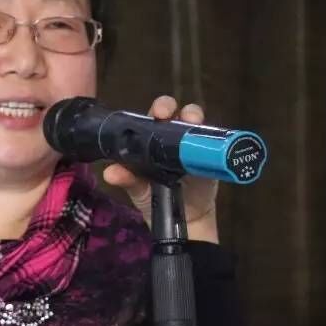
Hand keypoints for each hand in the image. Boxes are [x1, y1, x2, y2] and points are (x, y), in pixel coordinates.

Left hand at [103, 95, 219, 242]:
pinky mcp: (212, 155)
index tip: (155, 113)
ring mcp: (193, 143)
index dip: (154, 110)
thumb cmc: (156, 197)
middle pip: (173, 111)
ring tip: (191, 122)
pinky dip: (214, 140)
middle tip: (166, 114)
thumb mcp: (139, 189)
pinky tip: (210, 143)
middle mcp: (173, 135)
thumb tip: (110, 173)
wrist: (181, 219)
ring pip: (195, 120)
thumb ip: (126, 179)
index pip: (152, 117)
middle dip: (170, 106)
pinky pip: (215, 142)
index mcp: (152, 138)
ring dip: (193, 116)